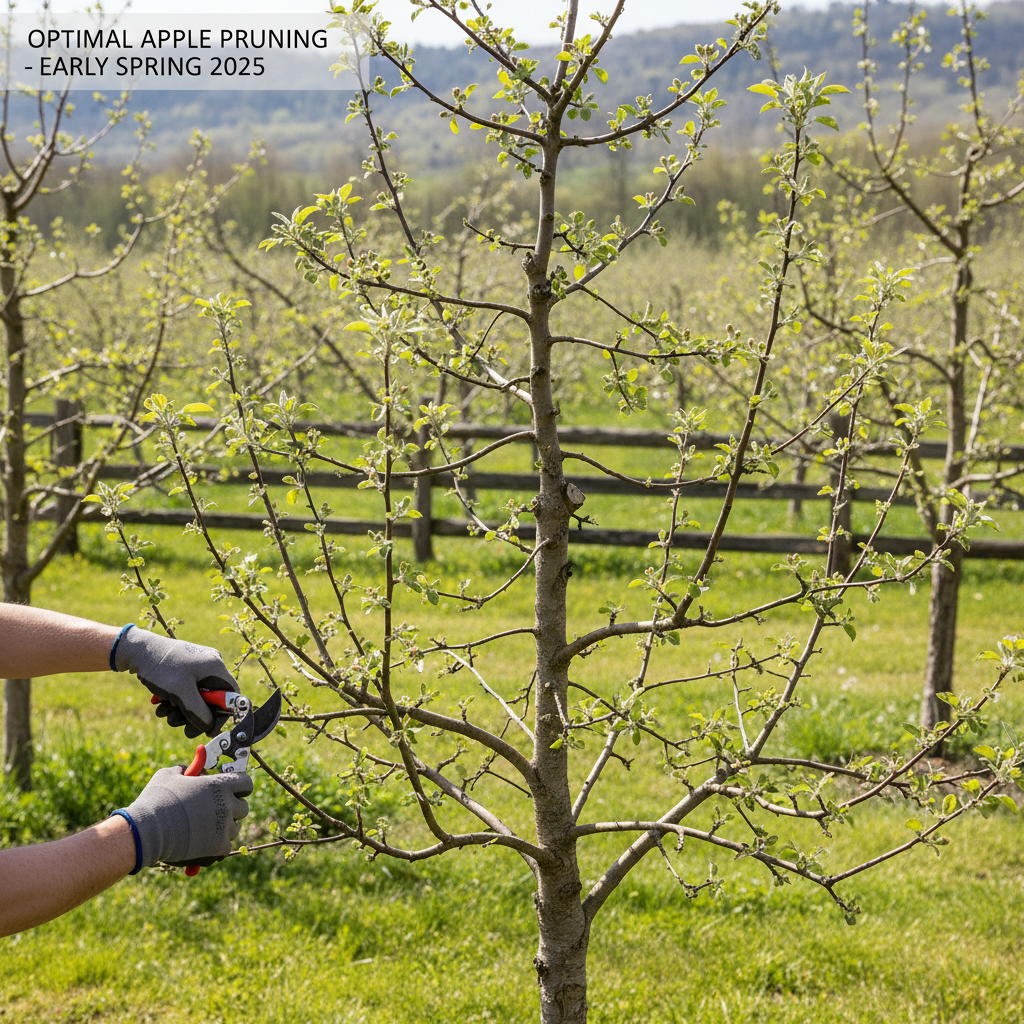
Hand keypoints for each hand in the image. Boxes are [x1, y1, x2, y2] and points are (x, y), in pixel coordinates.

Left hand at [114, 627, 239, 736]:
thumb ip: (198, 712)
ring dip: (181, 711)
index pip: (231, 695)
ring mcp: (197, 668)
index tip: (209, 730)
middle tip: (184, 730)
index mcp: (215, 667)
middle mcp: (210, 666)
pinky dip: (175, 702)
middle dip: (195, 715)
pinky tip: (161, 706)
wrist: (137, 650)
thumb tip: (209, 727)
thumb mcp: (181, 693)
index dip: (222, 715)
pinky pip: (186, 691)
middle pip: (212, 700)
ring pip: (196, 698)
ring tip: (164, 714)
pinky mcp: (185, 670)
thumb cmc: (162, 667)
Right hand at [123, 766, 252, 867]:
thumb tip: (193, 767)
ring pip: (235, 828)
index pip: (246, 783)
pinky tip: (203, 842)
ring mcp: (225, 826)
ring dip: (224, 828)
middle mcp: (227, 804)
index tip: (233, 791)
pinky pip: (225, 846)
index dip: (240, 786)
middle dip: (232, 809)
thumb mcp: (170, 775)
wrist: (146, 830)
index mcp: (220, 784)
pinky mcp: (218, 847)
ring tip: (204, 828)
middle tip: (215, 811)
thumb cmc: (157, 799)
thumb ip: (187, 769)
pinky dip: (216, 845)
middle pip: (243, 807)